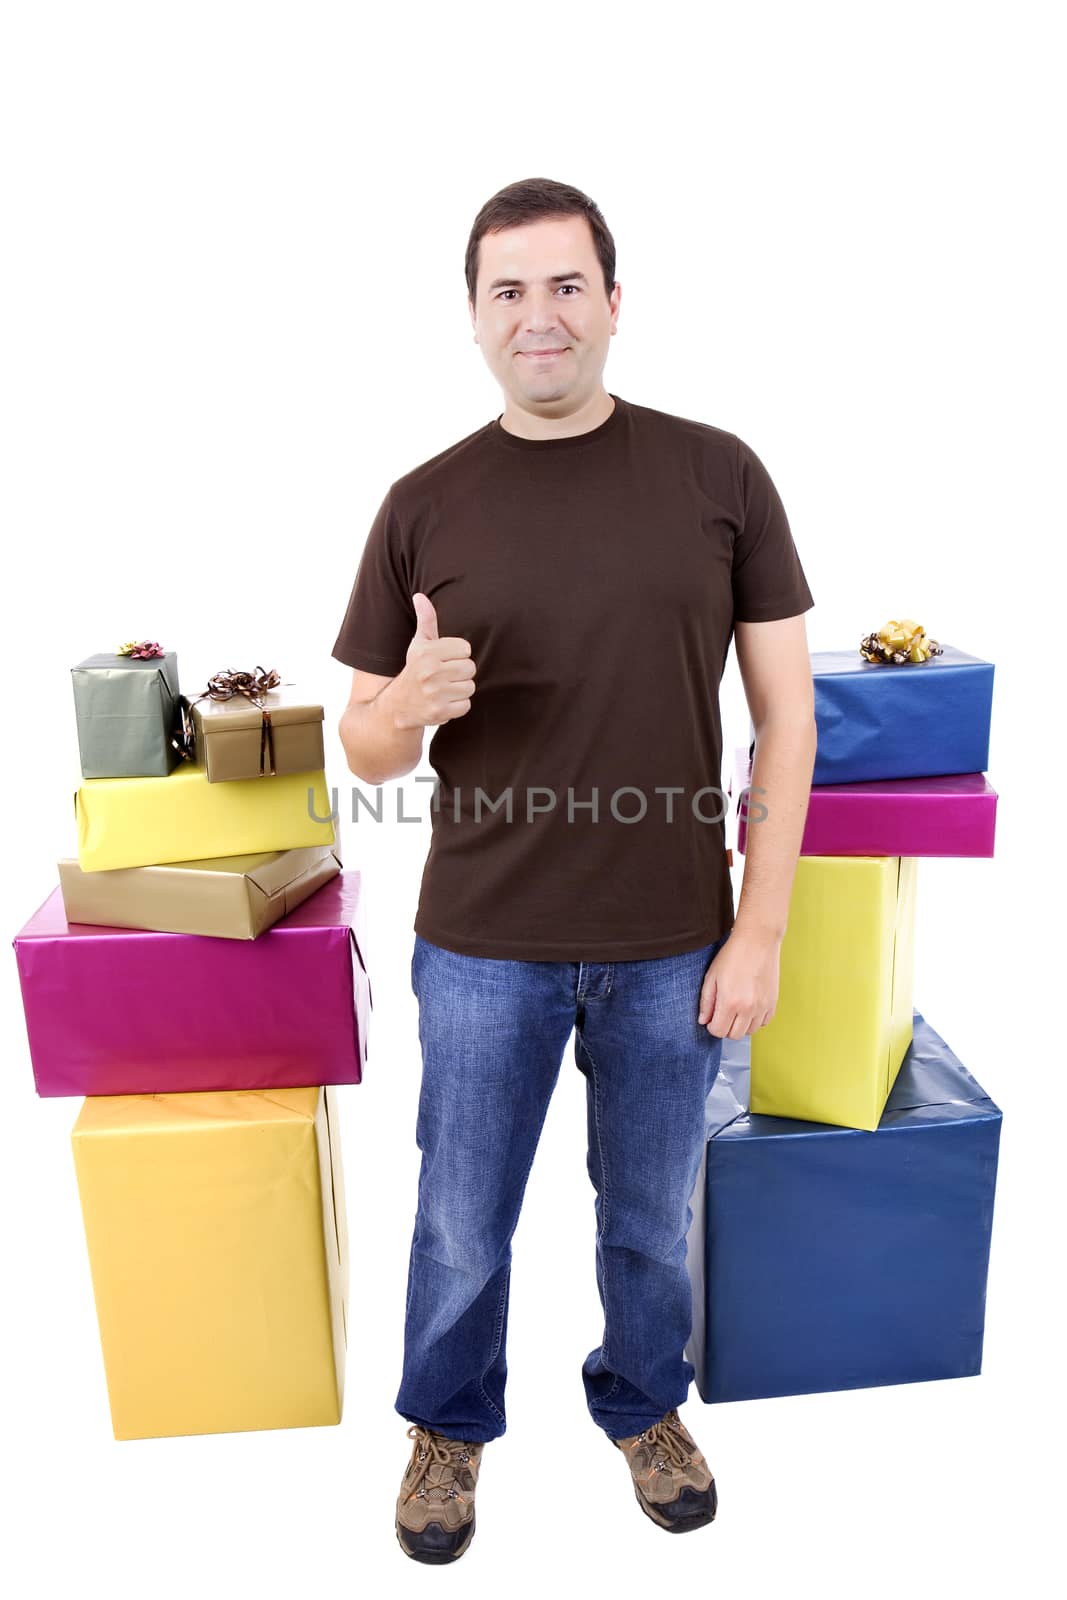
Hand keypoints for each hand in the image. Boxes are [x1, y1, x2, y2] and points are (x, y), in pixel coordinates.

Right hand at [389, 593, 477, 729]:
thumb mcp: (418, 645)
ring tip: (444, 689)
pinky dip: (457, 706)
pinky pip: (466, 705)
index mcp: (426, 652)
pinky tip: (444, 702)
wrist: (398, 706)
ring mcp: (434, 693)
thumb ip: (426, 620)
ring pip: (470, 687)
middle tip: (445, 676)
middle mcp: (429, 672)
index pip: (465, 649)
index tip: (445, 660)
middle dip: (460, 673)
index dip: (458, 655)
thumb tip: (420, 596)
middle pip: (470, 668)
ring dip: (460, 690)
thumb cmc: (414, 670)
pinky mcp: (440, 712)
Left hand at [697, 926, 780, 1038]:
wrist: (758, 940)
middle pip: (734, 1035)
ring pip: (750, 1031)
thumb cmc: (733, 955)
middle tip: (723, 1013)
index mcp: (730, 1002)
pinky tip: (749, 1006)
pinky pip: (763, 1022)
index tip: (712, 1017)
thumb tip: (704, 1020)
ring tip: (736, 1008)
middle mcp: (748, 1008)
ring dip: (740, 1024)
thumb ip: (706, 1001)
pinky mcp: (773, 1002)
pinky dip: (755, 1019)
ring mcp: (763, 1006)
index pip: (718, 1031)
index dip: (712, 1026)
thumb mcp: (711, 977)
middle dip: (725, 1027)